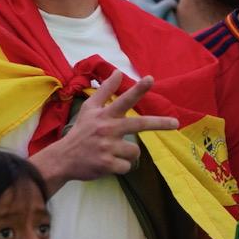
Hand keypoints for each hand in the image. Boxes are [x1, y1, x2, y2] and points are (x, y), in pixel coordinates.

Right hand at [35, 73, 178, 188]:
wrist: (63, 158)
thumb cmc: (80, 132)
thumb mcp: (89, 109)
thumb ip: (105, 90)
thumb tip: (118, 72)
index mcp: (104, 115)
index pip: (123, 100)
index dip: (138, 90)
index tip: (150, 78)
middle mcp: (107, 129)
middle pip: (139, 124)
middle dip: (159, 123)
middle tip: (175, 123)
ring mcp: (107, 147)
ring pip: (134, 151)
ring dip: (127, 153)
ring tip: (111, 152)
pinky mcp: (107, 164)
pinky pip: (126, 166)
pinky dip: (120, 166)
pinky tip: (108, 163)